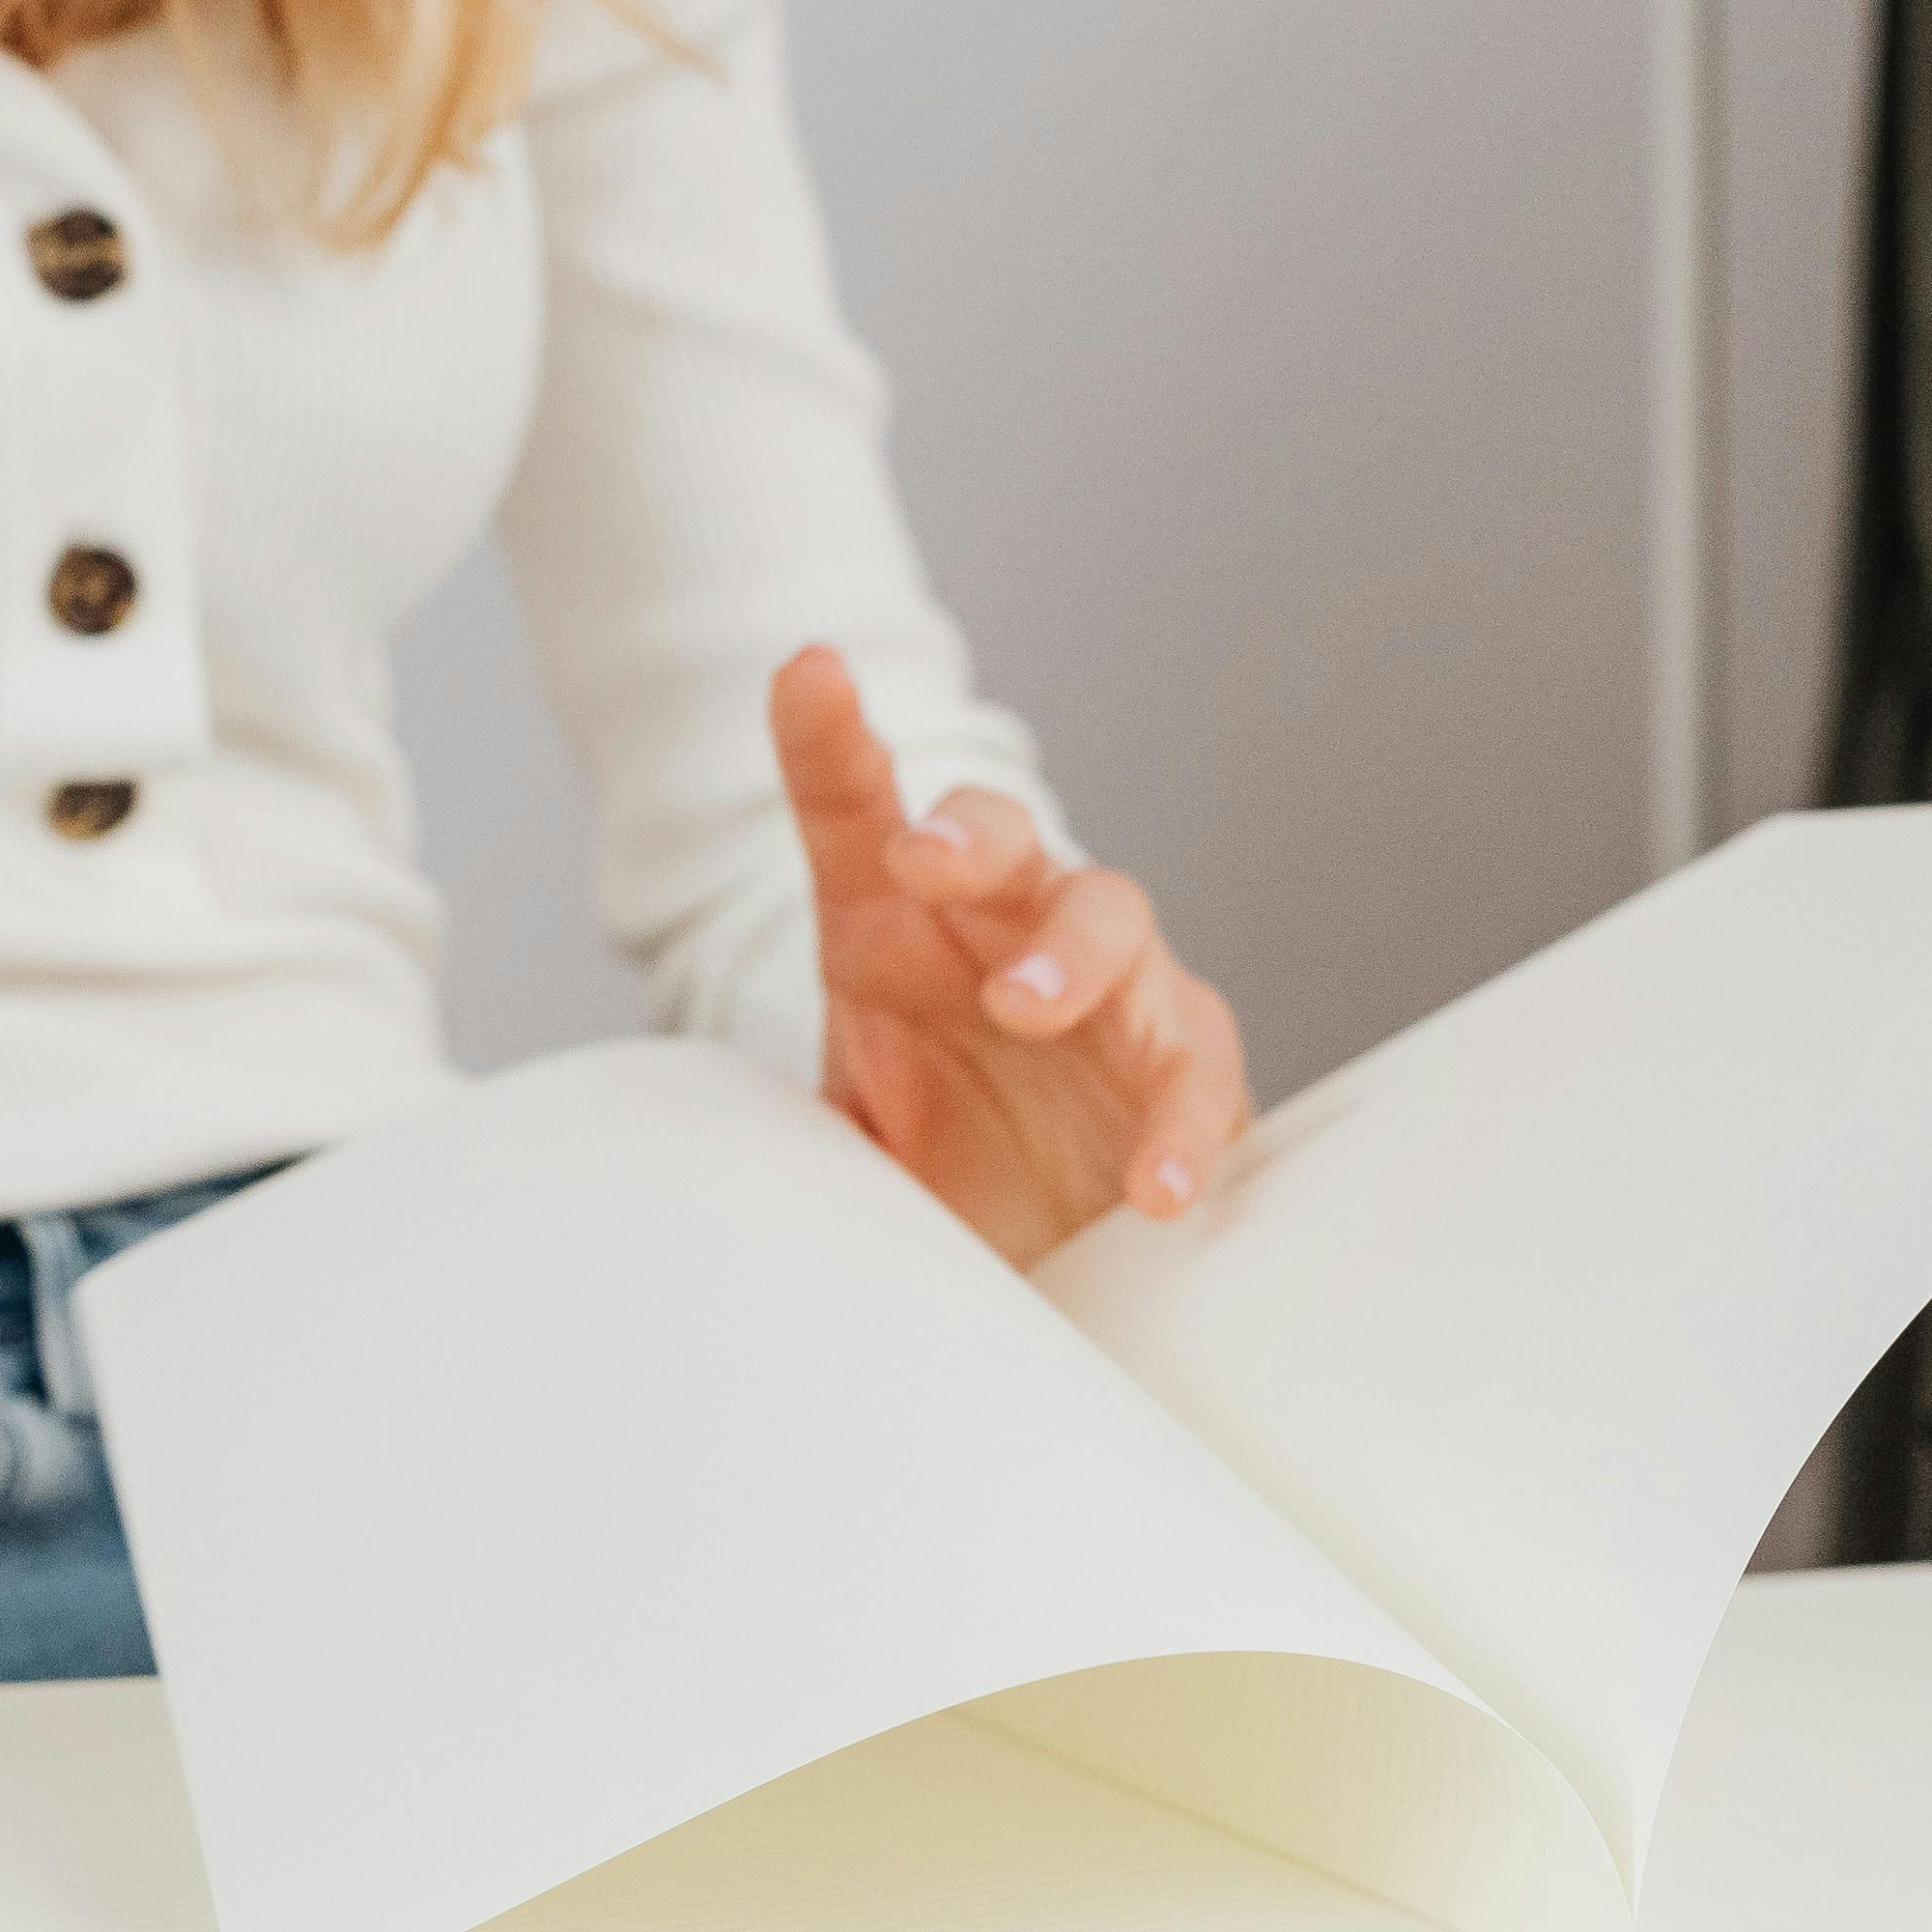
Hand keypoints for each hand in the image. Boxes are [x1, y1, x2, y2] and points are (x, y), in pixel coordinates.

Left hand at [771, 642, 1249, 1262]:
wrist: (1043, 1256)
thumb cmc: (938, 1170)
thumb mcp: (848, 1146)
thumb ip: (795, 1137)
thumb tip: (736, 1168)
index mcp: (897, 923)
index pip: (855, 813)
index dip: (829, 742)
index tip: (808, 675)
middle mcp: (1008, 924)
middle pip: (999, 837)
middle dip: (965, 835)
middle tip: (921, 863)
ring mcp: (1110, 981)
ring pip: (1108, 915)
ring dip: (1068, 950)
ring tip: (1025, 1003)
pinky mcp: (1183, 1056)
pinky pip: (1194, 1067)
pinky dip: (1181, 1120)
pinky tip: (1155, 1182)